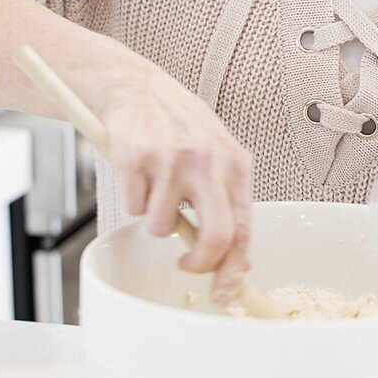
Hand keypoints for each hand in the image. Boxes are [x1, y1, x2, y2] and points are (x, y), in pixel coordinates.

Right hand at [100, 63, 253, 300]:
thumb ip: (227, 201)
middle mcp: (209, 161)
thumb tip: (236, 260)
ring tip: (155, 188)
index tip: (222, 290)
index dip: (233, 270)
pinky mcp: (136, 159)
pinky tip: (138, 173)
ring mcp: (172, 160)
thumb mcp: (217, 156)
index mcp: (236, 164)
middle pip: (215, 237)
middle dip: (199, 263)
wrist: (136, 87)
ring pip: (163, 227)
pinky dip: (133, 199)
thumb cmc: (179, 127)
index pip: (244, 230)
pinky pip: (134, 208)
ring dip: (155, 219)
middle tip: (185, 264)